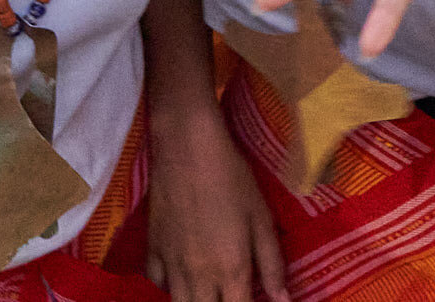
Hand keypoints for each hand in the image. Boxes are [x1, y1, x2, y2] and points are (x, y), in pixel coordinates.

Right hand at [146, 110, 288, 301]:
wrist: (187, 147)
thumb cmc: (232, 178)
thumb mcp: (261, 217)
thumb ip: (272, 263)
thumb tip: (283, 300)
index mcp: (231, 269)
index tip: (251, 299)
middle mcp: (199, 275)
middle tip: (230, 292)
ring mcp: (171, 263)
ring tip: (209, 291)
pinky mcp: (151, 248)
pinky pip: (156, 283)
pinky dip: (169, 287)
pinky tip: (181, 277)